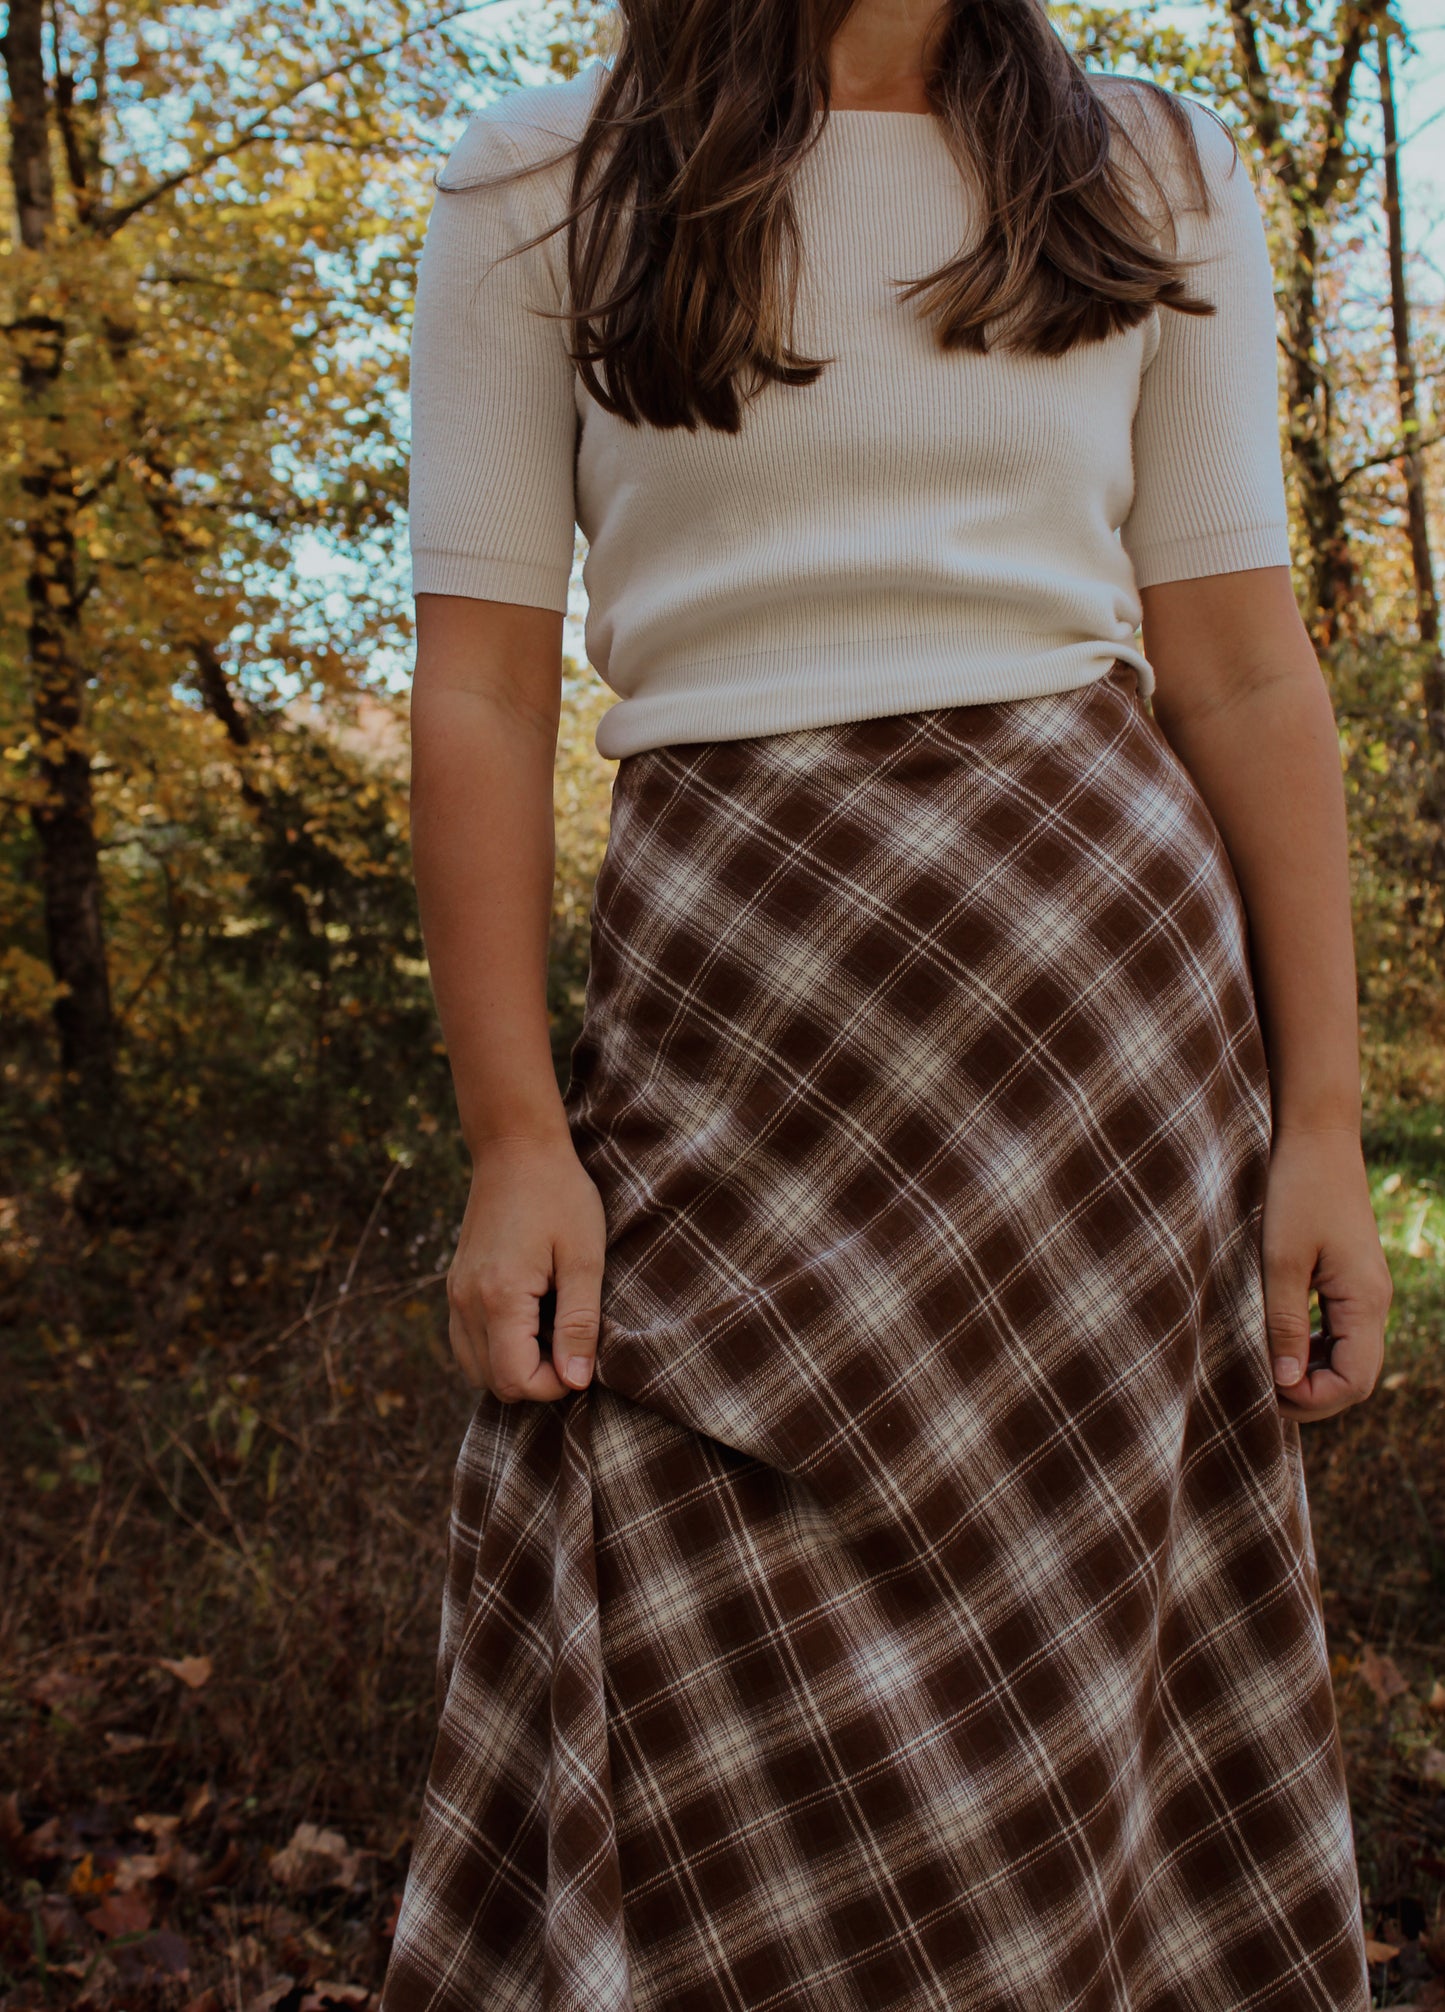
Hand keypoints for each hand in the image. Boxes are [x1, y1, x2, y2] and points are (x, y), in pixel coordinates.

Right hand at [446, 1133, 606, 1402]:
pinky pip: (467, 1344)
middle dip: (536, 1379)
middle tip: (571, 1340)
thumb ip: (579, 1323)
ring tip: (552, 1328)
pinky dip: (497, 1349)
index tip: (583, 1355)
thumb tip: (577, 1382)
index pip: (515, 1381)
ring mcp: (455, 1295)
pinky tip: (530, 1320)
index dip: (555, 1384)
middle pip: (494, 1383)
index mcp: (499, 1296)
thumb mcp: (584, 1258)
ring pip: (476, 1370)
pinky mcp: (455, 1286)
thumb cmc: (559, 1196)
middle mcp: (466, 1302)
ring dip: (515, 1366)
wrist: (516, 1148)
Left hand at [1260, 1125, 1391, 1423]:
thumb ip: (1284, 1324)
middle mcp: (1375, 1303)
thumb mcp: (1280, 1260)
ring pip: (1349, 1358)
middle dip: (1311, 1394)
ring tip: (1264, 1371)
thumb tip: (1285, 1383)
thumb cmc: (1296, 1192)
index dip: (1313, 1400)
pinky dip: (1313, 1349)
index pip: (1355, 1382)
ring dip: (1312, 1374)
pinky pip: (1340, 1333)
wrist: (1317, 1138)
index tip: (1265, 1391)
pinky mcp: (1351, 1280)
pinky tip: (1279, 1342)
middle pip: (1356, 1378)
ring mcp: (1365, 1292)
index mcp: (1365, 1302)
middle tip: (1259, 1391)